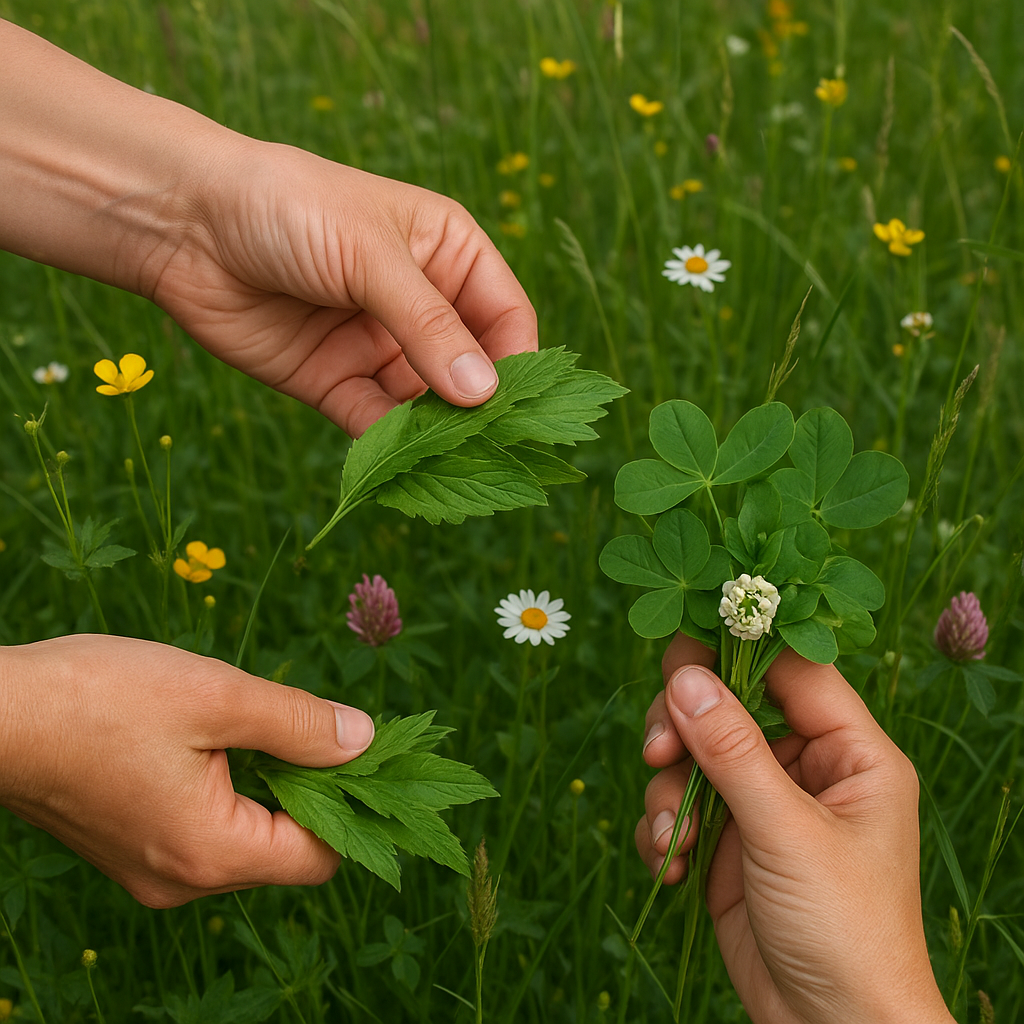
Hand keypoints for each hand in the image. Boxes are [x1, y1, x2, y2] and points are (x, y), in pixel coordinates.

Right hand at [0, 634, 373, 907]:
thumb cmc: (98, 699)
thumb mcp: (216, 696)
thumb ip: (298, 724)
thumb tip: (364, 741)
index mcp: (211, 854)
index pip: (320, 858)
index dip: (355, 806)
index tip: (370, 754)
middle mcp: (181, 880)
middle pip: (284, 849)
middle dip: (314, 790)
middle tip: (326, 728)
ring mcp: (150, 868)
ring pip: (245, 835)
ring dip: (270, 784)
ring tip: (271, 724)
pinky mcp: (129, 845)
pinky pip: (204, 827)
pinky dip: (229, 788)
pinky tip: (222, 738)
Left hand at [148, 144, 537, 436]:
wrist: (182, 222)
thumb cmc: (287, 206)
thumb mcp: (369, 254)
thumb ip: (427, 325)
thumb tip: (484, 394)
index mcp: (445, 253)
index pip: (505, 315)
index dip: (516, 360)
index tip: (519, 406)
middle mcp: (418, 304)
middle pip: (470, 367)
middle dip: (480, 408)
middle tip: (494, 451)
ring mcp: (376, 346)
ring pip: (425, 404)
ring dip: (437, 435)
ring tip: (450, 466)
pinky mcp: (333, 382)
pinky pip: (374, 423)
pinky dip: (388, 447)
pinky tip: (400, 467)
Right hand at [636, 634, 952, 1023]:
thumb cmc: (843, 929)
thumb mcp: (786, 832)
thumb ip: (732, 750)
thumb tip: (685, 676)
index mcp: (849, 752)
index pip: (790, 671)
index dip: (735, 650)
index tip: (677, 647)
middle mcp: (805, 769)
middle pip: (728, 708)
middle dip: (684, 729)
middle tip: (657, 751)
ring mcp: (764, 806)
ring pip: (693, 758)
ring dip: (668, 793)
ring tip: (672, 839)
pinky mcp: (729, 843)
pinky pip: (680, 808)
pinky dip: (664, 831)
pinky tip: (669, 867)